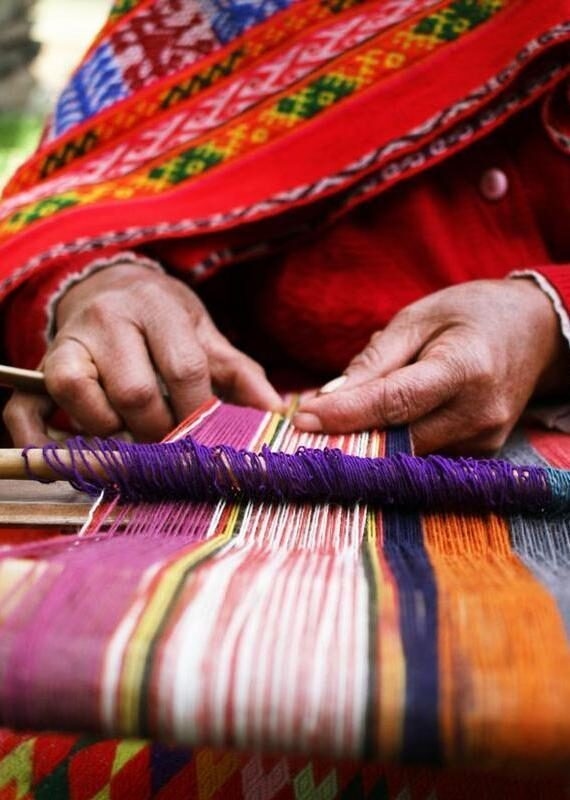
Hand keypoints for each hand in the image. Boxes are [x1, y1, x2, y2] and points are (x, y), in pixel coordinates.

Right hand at [4, 263, 281, 445]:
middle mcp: (109, 320)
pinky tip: (67, 461)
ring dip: (110, 434)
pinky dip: (41, 442)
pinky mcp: (42, 366)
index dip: (199, 412)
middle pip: (135, 391)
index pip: (183, 368)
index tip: (210, 439)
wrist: (110, 286)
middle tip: (172, 446)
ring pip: (80, 396)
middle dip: (159, 431)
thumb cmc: (165, 319)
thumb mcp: (205, 335)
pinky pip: (25, 409)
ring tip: (131, 440)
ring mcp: (69, 342)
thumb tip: (278, 414)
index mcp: (158, 308)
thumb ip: (240, 373)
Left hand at [294, 279, 569, 454]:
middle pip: (398, 439)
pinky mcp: (482, 453)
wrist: (535, 332)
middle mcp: (479, 413)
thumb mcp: (419, 317)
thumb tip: (329, 397)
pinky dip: (393, 443)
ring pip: (407, 454)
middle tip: (304, 428)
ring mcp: (485, 440)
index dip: (346, 414)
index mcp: (465, 369)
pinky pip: (424, 455)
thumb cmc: (471, 314)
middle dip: (348, 435)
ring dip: (368, 441)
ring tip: (337, 421)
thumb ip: (376, 359)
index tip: (303, 419)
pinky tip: (375, 427)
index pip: (395, 403)